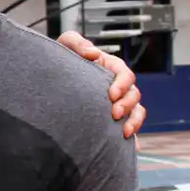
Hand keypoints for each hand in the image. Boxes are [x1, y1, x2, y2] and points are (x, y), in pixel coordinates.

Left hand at [57, 31, 146, 145]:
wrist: (53, 76)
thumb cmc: (62, 57)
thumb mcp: (67, 43)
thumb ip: (77, 43)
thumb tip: (92, 53)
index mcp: (110, 68)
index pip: (125, 74)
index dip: (122, 84)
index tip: (111, 94)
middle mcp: (117, 86)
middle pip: (134, 95)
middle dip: (128, 105)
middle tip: (115, 113)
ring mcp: (117, 102)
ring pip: (136, 111)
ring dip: (134, 121)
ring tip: (124, 131)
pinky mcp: (112, 118)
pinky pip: (129, 128)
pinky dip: (133, 137)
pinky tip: (130, 147)